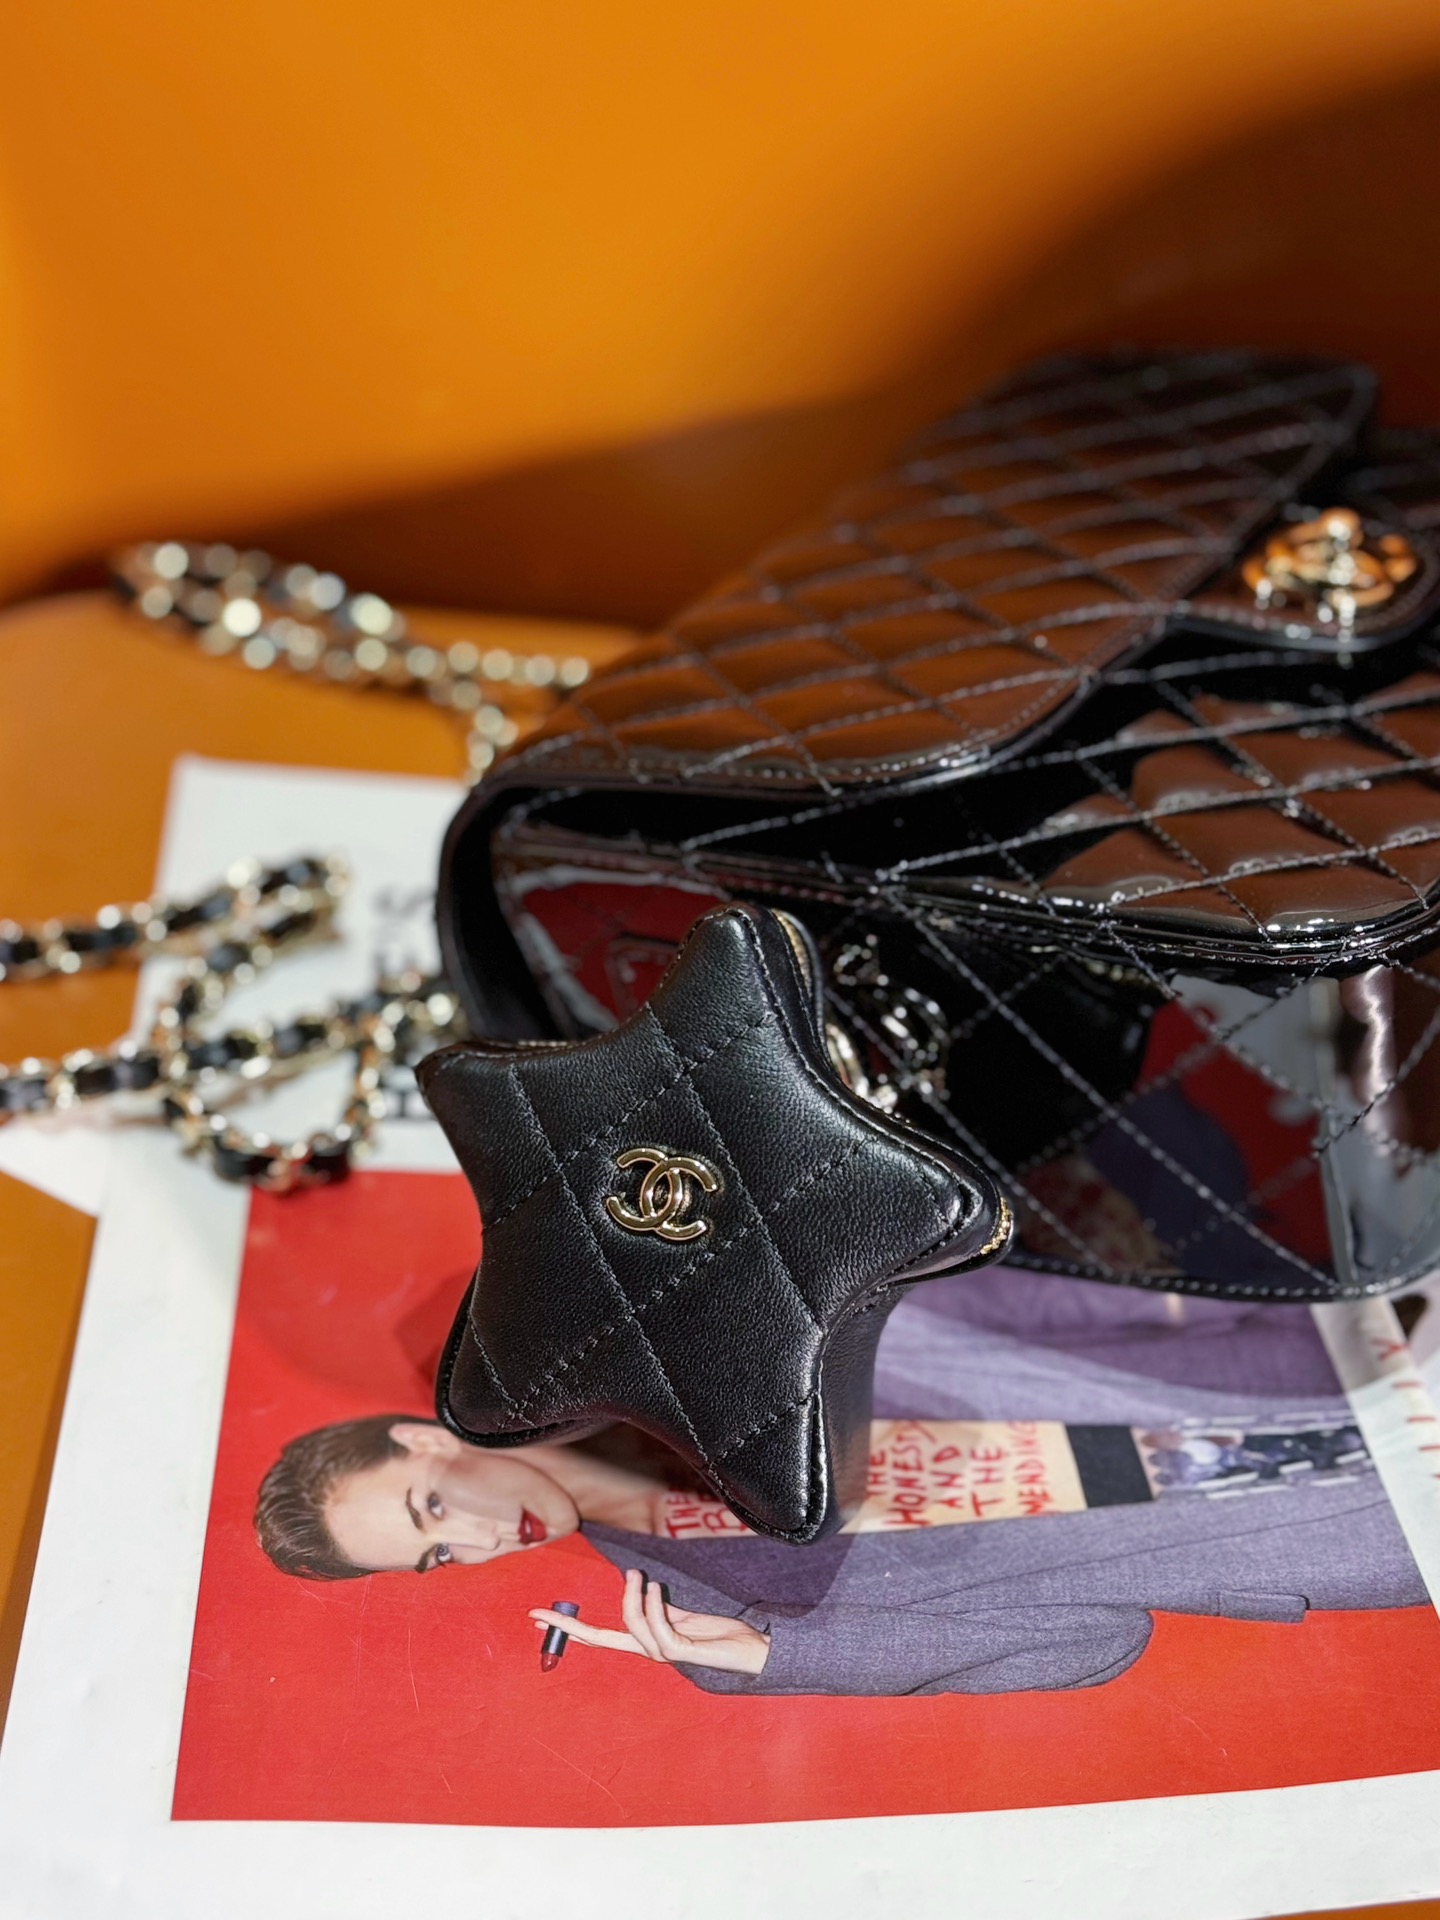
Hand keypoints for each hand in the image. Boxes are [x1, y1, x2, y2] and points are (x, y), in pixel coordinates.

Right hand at [530, 1568, 769, 1675]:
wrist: (753, 1649)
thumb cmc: (719, 1635)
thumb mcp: (681, 1615)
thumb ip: (659, 1607)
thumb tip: (639, 1587)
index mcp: (645, 1642)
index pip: (600, 1636)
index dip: (571, 1627)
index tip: (539, 1617)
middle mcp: (649, 1651)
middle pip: (600, 1640)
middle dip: (570, 1628)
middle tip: (540, 1614)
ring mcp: (664, 1655)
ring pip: (631, 1626)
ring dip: (632, 1596)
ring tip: (639, 1574)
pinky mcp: (681, 1653)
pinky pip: (657, 1629)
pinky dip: (652, 1605)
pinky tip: (655, 1587)